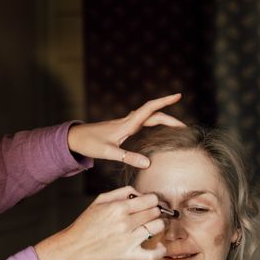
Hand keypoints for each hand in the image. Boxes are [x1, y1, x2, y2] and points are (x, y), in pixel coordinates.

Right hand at [34, 186, 165, 259]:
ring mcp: (128, 240)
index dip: (153, 200)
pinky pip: (152, 254)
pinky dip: (160, 250)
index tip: (150, 204)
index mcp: (118, 208)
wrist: (75, 247)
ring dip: (158, 225)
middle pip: (155, 212)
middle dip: (155, 211)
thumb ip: (122, 192)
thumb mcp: (100, 200)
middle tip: (151, 214)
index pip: (150, 199)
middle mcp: (125, 223)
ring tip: (153, 226)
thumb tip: (140, 192)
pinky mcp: (129, 255)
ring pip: (157, 227)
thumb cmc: (87, 224)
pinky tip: (159, 245)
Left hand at [67, 94, 184, 167]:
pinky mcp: (123, 128)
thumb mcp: (108, 153)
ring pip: (149, 117)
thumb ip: (128, 157)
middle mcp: (128, 121)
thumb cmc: (90, 143)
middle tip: (184, 126)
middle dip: (170, 117)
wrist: (75, 138)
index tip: (178, 95)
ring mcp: (126, 124)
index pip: (150, 109)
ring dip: (163, 119)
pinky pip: (143, 122)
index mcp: (127, 124)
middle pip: (154, 114)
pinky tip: (158, 127)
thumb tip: (148, 163)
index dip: (164, 101)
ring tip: (176, 127)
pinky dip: (155, 122)